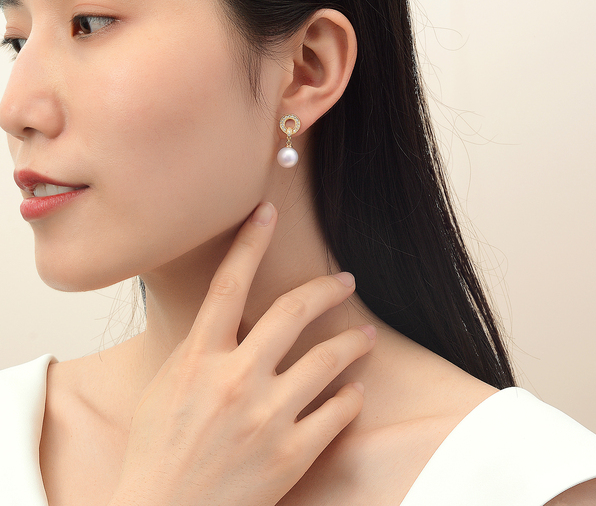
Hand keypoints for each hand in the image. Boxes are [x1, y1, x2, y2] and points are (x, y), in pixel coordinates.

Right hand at [109, 202, 375, 505]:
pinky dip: (349, 399)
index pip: (228, 285)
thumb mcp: (168, 386)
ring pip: (326, 362)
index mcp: (199, 359)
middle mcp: (235, 380)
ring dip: (351, 343)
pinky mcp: (290, 455)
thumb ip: (201, 347)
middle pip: (291, 312)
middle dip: (325, 289)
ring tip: (365, 335)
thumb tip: (225, 313)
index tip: (266, 212)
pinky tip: (353, 393)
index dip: (249, 242)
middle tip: (345, 281)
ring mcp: (265, 417)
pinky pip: (336, 414)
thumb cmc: (158, 450)